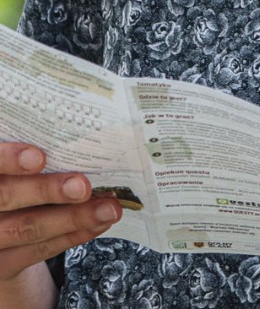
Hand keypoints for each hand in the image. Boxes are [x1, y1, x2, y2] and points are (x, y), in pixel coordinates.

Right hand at [0, 143, 121, 280]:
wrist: (1, 228)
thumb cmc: (16, 180)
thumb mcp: (15, 166)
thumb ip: (31, 156)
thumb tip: (80, 137)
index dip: (7, 159)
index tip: (39, 157)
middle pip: (4, 196)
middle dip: (45, 191)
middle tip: (83, 186)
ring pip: (25, 227)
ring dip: (73, 218)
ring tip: (108, 208)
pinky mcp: (2, 263)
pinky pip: (38, 249)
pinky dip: (73, 235)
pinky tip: (99, 223)